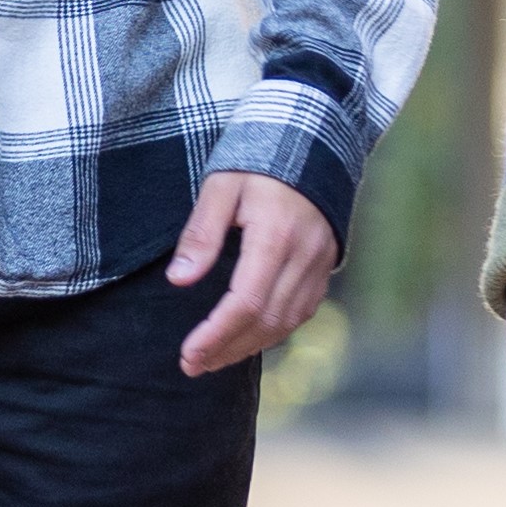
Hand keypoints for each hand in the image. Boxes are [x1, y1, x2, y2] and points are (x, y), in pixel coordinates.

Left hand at [168, 169, 336, 377]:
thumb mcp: (220, 187)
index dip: (217, 334)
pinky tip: (247, 339)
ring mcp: (320, 263)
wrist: (311, 141)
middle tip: (192, 365)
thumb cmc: (257, 160)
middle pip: (267, 320)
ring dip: (249, 346)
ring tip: (213, 359)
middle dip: (228, 349)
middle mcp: (304, 256)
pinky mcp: (325, 265)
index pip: (247, 302)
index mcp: (275, 236)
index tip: (188, 354)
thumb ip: (201, 234)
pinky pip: (302, 311)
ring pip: (287, 321)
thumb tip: (179, 280)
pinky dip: (273, 331)